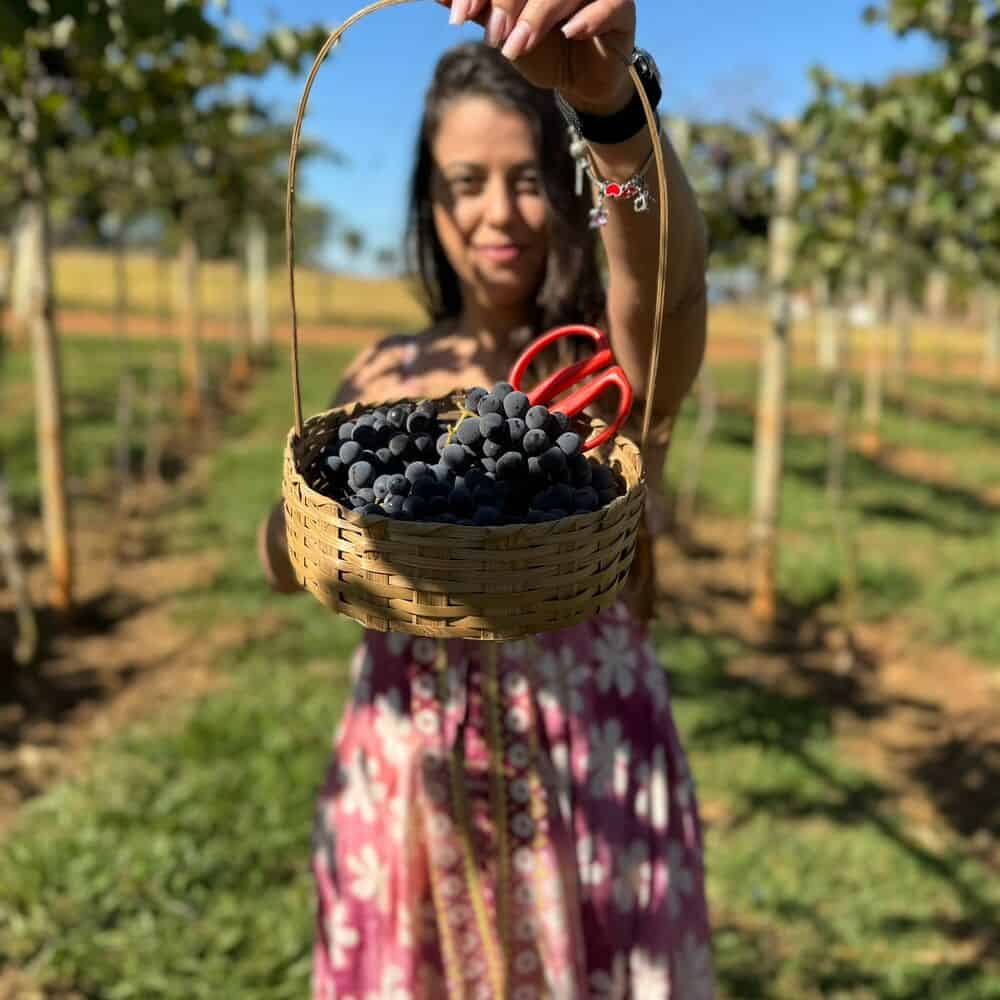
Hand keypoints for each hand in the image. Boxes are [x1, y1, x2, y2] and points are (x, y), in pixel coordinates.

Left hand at [442, 0, 636, 115]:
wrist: (581, 82)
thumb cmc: (543, 49)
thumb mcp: (503, 30)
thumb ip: (477, 9)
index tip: (459, 15)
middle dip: (506, 0)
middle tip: (493, 35)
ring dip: (539, 15)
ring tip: (518, 47)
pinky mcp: (621, 5)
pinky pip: (609, 3)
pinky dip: (589, 18)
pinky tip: (570, 35)